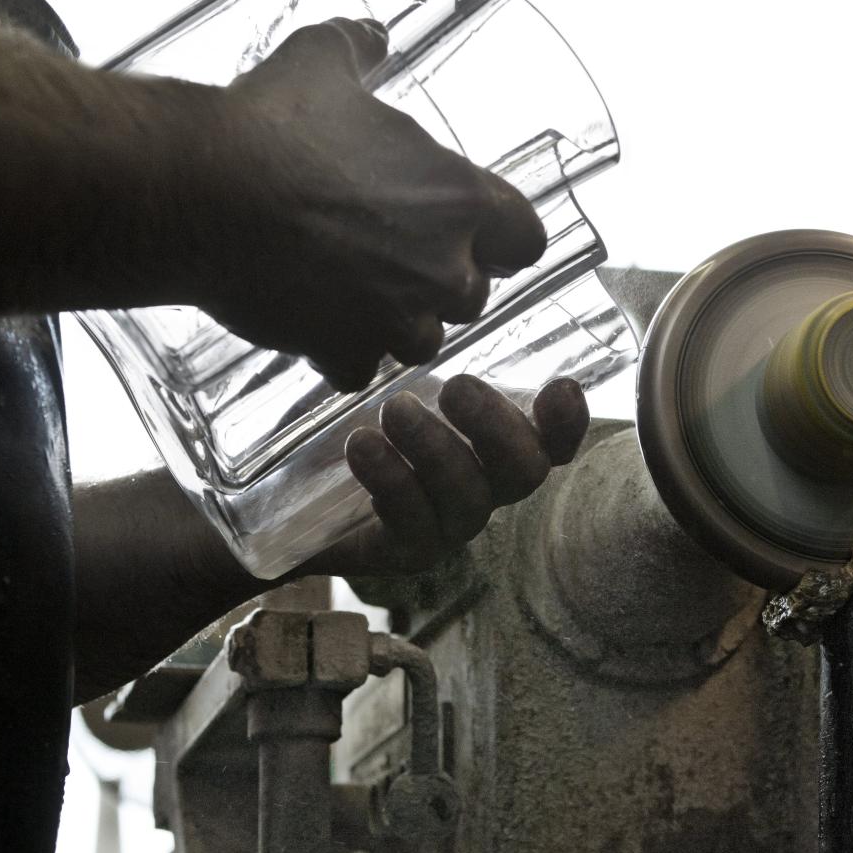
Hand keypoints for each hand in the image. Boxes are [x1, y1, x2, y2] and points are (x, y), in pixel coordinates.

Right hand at [188, 17, 545, 390]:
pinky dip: (338, 352)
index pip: (527, 240)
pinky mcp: (343, 351)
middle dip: (438, 283)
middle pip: (471, 296)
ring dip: (394, 323)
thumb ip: (360, 48)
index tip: (474, 234)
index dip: (501, 240)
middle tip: (393, 259)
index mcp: (461, 199)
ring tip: (354, 295)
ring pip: (421, 341)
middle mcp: (442, 269)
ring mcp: (394, 318)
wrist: (203, 191)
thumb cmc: (272, 123)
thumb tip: (374, 34)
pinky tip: (311, 325)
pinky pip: (356, 367)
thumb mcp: (321, 61)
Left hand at [304, 375, 588, 575]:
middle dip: (496, 427)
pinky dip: (392, 479)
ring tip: (394, 411)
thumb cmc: (353, 424)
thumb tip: (433, 300)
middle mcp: (482, 489)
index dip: (567, 424)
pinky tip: (363, 447)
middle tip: (456, 387)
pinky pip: (413, 522)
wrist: (285, 492)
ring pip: (468, 496)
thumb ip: (425, 355)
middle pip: (525, 472)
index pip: (551, 444)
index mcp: (491, 448)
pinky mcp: (404, 552)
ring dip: (435, 448)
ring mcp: (447, 526)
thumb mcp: (389, 381)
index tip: (559, 388)